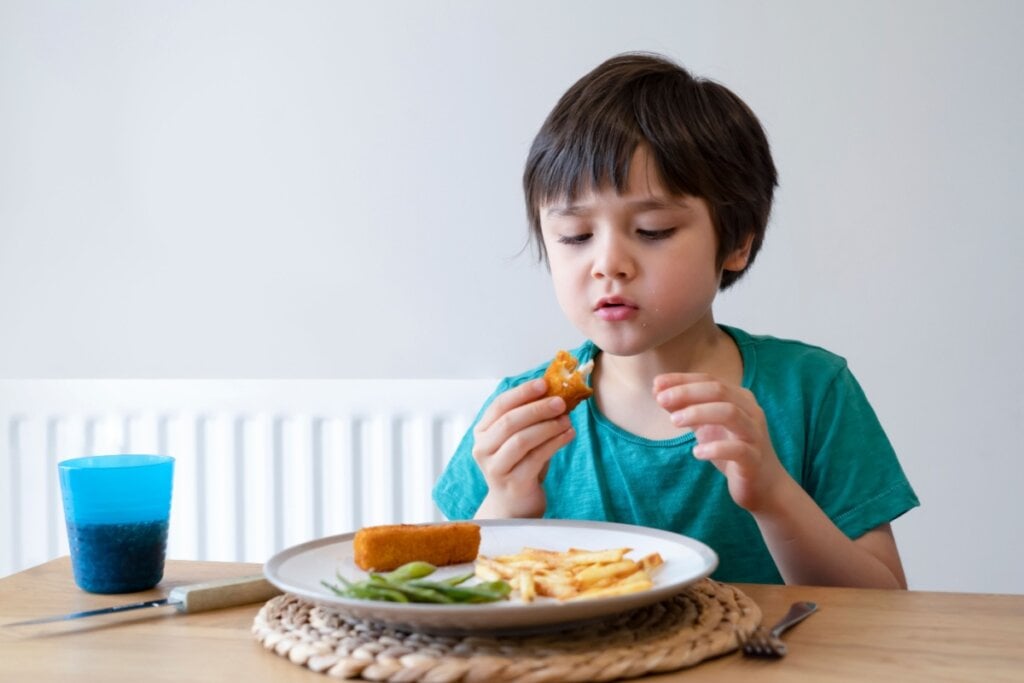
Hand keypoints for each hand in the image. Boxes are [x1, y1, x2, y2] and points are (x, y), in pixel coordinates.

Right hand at [472, 378, 574, 517]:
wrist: (514, 506)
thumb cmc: (519, 466)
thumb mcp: (520, 438)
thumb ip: (530, 418)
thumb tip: (556, 392)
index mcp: (482, 432)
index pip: (499, 405)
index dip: (522, 392)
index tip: (544, 383)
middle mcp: (483, 449)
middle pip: (510, 421)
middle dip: (537, 408)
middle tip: (560, 401)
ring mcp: (495, 468)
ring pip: (521, 440)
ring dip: (548, 426)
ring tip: (567, 419)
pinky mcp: (513, 483)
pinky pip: (536, 458)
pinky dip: (555, 443)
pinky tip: (568, 435)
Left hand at [653, 373, 787, 512]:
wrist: (764, 485)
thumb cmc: (732, 449)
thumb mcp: (706, 426)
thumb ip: (686, 408)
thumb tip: (658, 391)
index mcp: (739, 398)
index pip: (709, 380)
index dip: (682, 380)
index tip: (656, 384)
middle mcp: (750, 411)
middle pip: (719, 391)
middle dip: (687, 392)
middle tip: (660, 399)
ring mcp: (754, 434)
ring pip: (730, 413)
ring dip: (698, 413)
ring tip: (674, 421)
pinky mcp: (754, 459)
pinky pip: (737, 449)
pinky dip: (715, 448)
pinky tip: (696, 452)